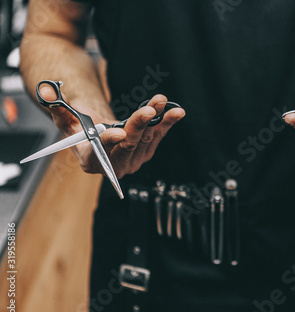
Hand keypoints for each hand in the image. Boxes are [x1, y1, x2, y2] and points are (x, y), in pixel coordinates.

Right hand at [39, 87, 184, 177]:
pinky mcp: (146, 150)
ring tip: (159, 100)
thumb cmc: (80, 129)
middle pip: (128, 145)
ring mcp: (133, 160)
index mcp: (92, 161)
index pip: (102, 152)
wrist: (98, 134)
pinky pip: (158, 135)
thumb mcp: (65, 118)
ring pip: (146, 138)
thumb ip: (56, 106)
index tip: (119, 133)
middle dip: (138, 126)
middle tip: (146, 110)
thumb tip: (46, 92)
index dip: (110, 142)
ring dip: (155, 118)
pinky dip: (167, 122)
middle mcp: (115, 165)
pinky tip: (176, 112)